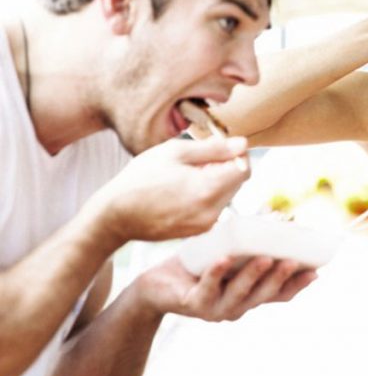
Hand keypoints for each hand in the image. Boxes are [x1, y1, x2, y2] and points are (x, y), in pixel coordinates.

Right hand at [87, 136, 250, 244]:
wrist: (114, 216)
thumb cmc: (139, 179)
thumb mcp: (173, 152)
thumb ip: (213, 148)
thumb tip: (243, 144)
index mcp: (207, 188)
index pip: (244, 168)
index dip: (237, 155)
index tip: (221, 148)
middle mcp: (212, 211)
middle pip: (237, 183)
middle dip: (226, 167)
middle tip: (197, 161)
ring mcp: (206, 224)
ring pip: (227, 195)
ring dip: (216, 182)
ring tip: (186, 176)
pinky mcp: (199, 231)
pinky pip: (214, 207)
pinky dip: (207, 196)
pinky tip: (182, 191)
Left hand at [136, 256, 317, 321]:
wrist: (154, 285)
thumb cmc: (196, 265)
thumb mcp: (227, 251)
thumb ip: (250, 241)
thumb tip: (278, 215)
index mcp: (250, 296)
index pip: (281, 294)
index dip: (299, 284)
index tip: (317, 270)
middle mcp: (237, 307)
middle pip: (264, 295)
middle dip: (281, 277)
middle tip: (295, 260)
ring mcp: (215, 309)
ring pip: (240, 294)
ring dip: (254, 276)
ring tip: (265, 257)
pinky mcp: (191, 304)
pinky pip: (206, 288)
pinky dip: (217, 273)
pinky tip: (224, 258)